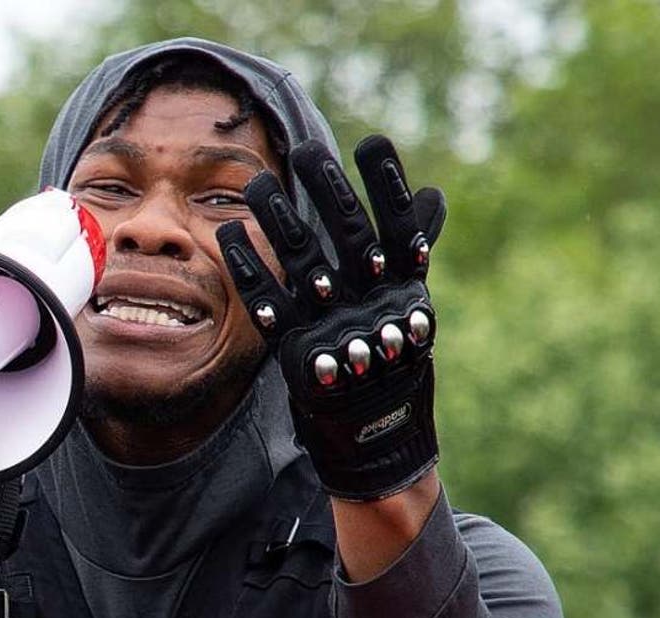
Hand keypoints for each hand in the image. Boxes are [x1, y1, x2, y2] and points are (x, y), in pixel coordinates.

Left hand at [216, 136, 445, 499]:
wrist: (378, 434)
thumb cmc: (394, 356)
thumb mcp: (412, 299)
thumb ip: (414, 244)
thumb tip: (431, 194)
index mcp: (404, 290)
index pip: (401, 230)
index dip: (388, 188)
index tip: (371, 142)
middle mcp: (371, 305)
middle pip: (349, 239)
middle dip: (328, 191)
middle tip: (306, 150)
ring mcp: (332, 327)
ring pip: (305, 265)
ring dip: (280, 221)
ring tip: (257, 182)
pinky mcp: (296, 350)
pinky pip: (268, 303)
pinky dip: (248, 268)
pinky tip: (228, 234)